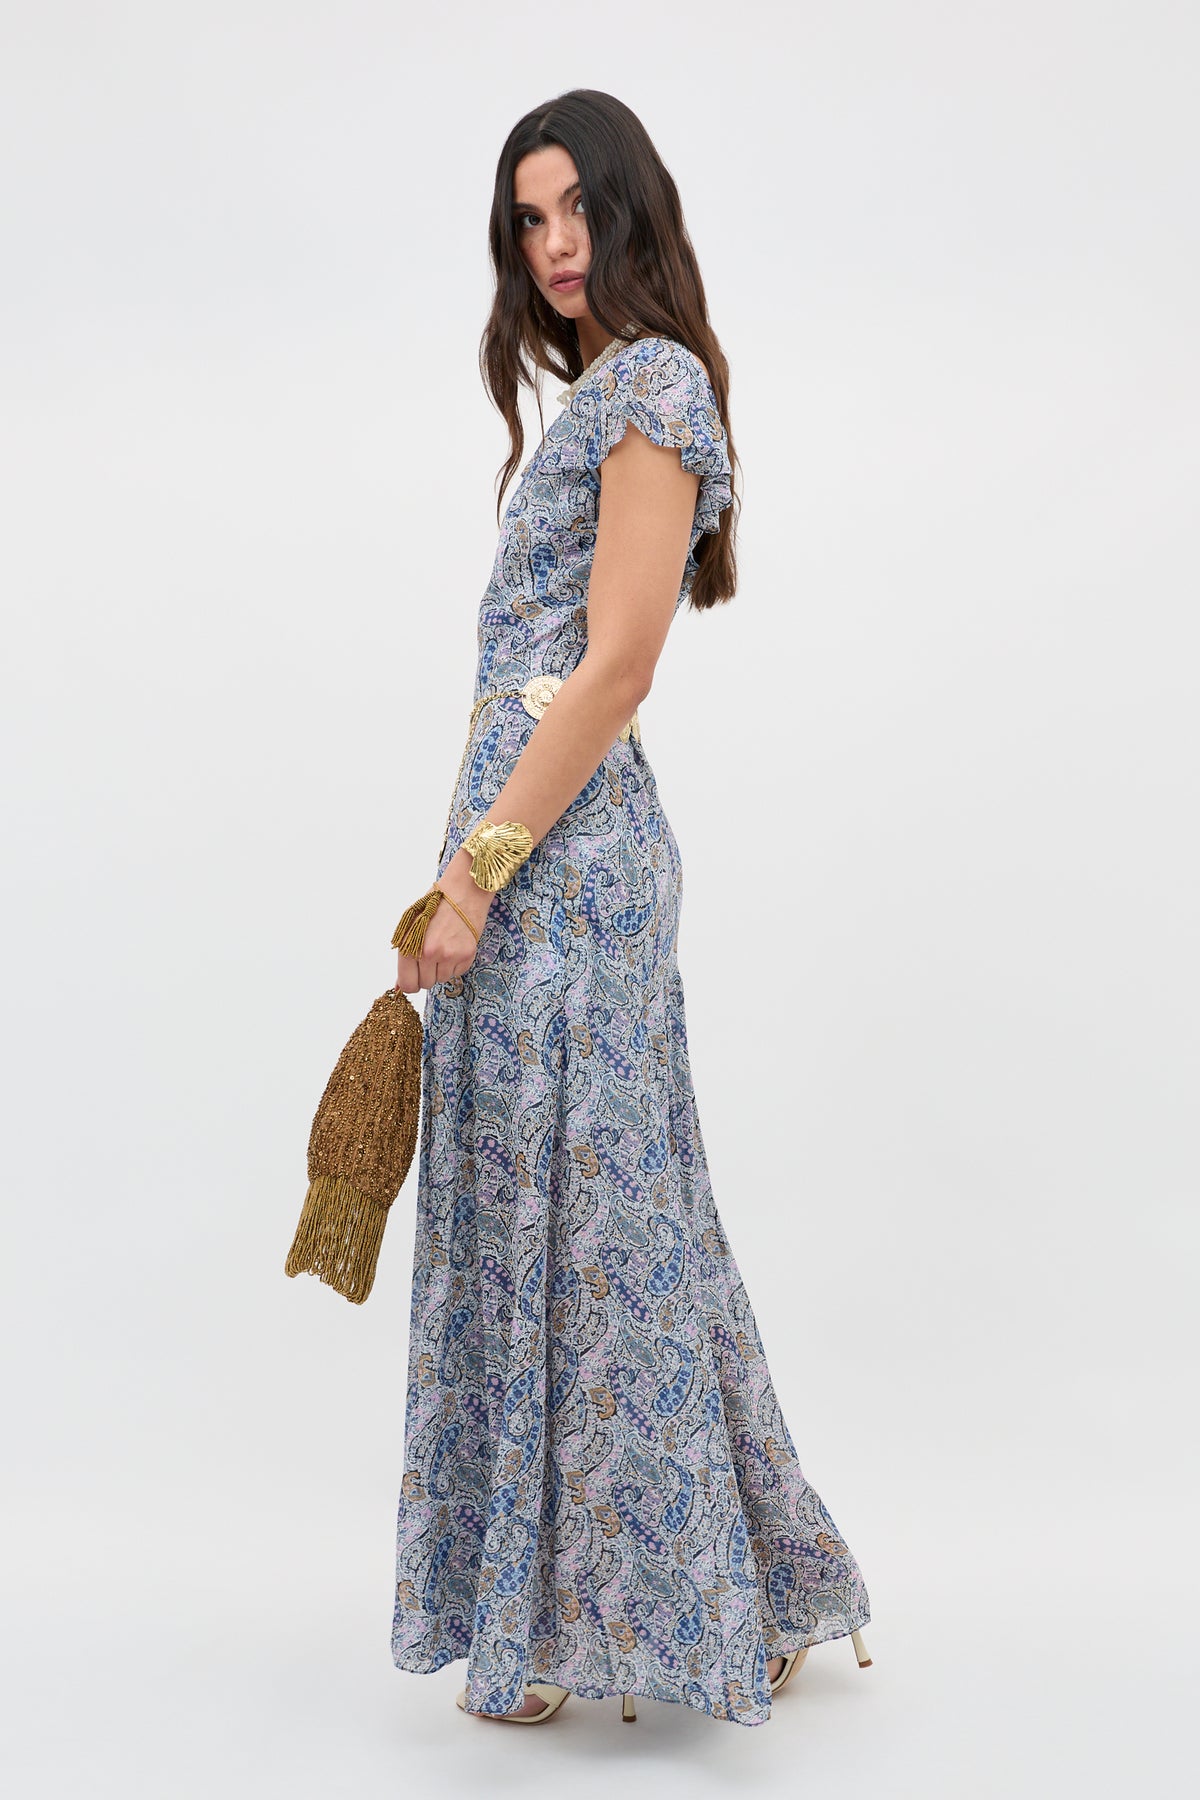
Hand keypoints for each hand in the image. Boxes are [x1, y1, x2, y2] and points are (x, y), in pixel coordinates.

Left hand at [394, 850, 495, 993]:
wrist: (463, 891)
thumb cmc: (434, 905)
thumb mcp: (411, 927)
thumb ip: (404, 957)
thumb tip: (399, 986)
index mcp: (410, 946)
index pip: (408, 984)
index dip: (411, 983)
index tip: (415, 977)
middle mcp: (429, 954)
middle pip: (426, 984)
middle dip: (427, 974)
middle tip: (431, 955)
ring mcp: (449, 956)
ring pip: (442, 979)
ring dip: (442, 968)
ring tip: (444, 946)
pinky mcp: (467, 955)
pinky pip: (458, 972)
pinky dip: (456, 963)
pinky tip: (455, 945)